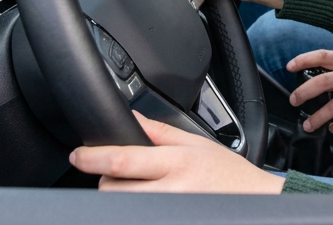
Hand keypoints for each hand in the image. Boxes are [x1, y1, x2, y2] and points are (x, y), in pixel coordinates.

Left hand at [71, 112, 283, 193]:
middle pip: (114, 189)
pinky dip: (133, 207)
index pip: (124, 160)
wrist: (254, 201)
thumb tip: (132, 118)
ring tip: (135, 188)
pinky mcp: (167, 220)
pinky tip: (144, 199)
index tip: (78, 156)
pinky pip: (137, 214)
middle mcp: (171, 191)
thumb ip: (160, 131)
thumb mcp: (196, 143)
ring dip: (118, 196)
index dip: (94, 158)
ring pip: (120, 207)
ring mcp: (168, 212)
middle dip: (107, 178)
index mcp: (177, 163)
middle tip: (117, 172)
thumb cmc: (228, 173)